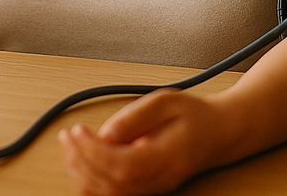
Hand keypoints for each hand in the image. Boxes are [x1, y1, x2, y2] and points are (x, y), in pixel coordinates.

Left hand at [58, 89, 225, 195]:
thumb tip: (105, 133)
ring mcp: (153, 189)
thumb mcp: (166, 101)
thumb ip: (135, 116)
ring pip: (110, 195)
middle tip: (67, 137)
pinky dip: (91, 180)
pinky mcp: (145, 189)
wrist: (219, 133)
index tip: (77, 131)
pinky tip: (81, 160)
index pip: (123, 166)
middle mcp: (160, 180)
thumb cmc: (195, 115)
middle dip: (81, 162)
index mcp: (167, 157)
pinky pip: (113, 193)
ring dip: (82, 173)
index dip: (93, 152)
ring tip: (70, 146)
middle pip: (112, 186)